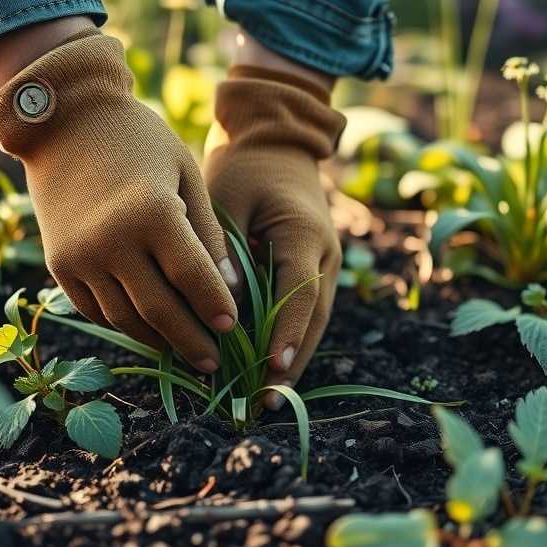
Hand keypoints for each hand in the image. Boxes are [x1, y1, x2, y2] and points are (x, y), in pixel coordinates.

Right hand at [0, 29, 237, 372]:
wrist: (65, 121)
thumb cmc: (139, 141)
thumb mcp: (185, 174)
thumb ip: (207, 233)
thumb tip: (230, 289)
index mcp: (152, 213)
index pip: (193, 278)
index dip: (216, 307)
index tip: (234, 326)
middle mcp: (111, 242)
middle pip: (159, 310)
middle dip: (191, 341)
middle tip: (214, 362)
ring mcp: (80, 257)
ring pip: (125, 318)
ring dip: (158, 340)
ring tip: (184, 352)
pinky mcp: (59, 265)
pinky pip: (96, 310)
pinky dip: (124, 324)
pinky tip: (148, 330)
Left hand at [204, 67, 346, 402]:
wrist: (272, 145)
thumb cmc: (241, 170)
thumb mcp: (227, 203)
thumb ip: (227, 254)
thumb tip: (223, 308)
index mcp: (304, 234)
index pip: (298, 294)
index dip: (285, 334)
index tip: (270, 370)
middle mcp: (323, 253)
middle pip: (312, 317)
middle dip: (291, 361)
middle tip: (267, 401)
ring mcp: (324, 262)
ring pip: (312, 319)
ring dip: (293, 358)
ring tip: (269, 396)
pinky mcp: (313, 268)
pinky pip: (304, 310)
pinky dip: (289, 339)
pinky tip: (269, 367)